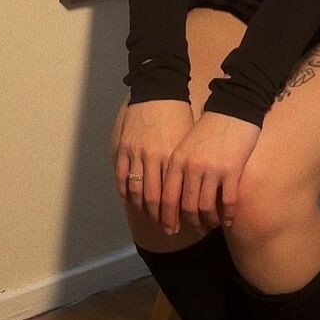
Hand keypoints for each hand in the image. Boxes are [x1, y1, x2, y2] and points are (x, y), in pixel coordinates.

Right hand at [113, 98, 194, 224]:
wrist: (159, 89)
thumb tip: (197, 189)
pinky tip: (131, 202)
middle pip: (155, 199)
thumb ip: (189, 164)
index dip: (177, 215)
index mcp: (174, 157)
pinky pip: (122, 176)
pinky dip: (125, 192)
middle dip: (162, 219)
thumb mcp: (190, 140)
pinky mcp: (124, 147)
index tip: (183, 226)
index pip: (174, 195)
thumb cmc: (180, 114)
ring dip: (143, 210)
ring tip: (150, 220)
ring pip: (137, 191)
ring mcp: (136, 153)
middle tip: (168, 230)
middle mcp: (155, 158)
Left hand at [159, 111, 260, 235]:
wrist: (233, 109)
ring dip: (208, 221)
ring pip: (206, 208)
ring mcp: (211, 170)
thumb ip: (177, 169)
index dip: (166, 218)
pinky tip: (228, 220)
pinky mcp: (232, 170)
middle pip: (186, 207)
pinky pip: (228, 201)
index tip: (170, 229)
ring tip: (211, 225)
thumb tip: (171, 199)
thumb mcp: (185, 147)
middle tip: (193, 231)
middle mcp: (191, 167)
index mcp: (176, 161)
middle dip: (189, 224)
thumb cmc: (208, 129)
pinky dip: (227, 215)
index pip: (166, 198)